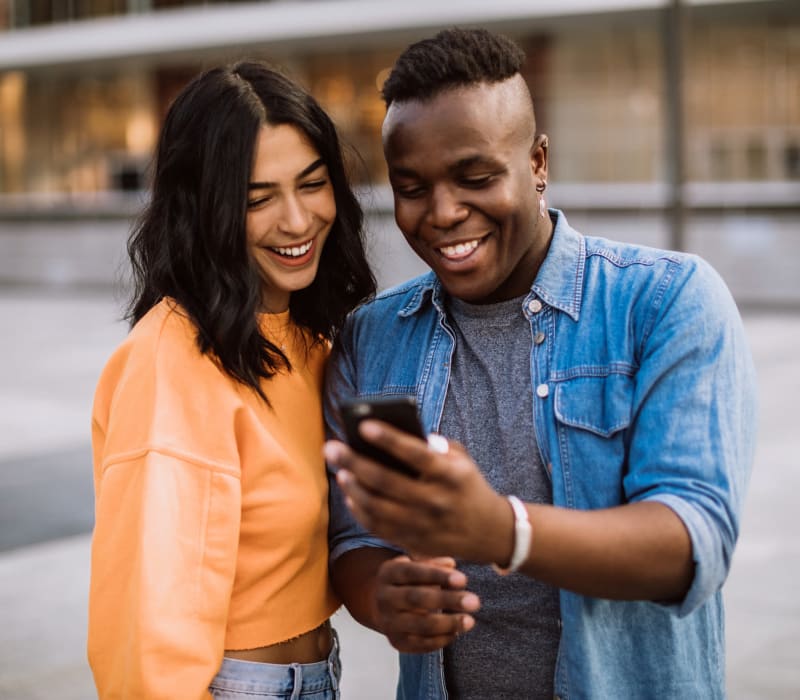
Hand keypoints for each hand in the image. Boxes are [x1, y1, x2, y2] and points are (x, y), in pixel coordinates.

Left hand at [324, 420, 513, 564]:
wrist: (489, 532)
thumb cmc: (467, 484)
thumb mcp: (461, 460)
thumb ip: (434, 445)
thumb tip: (395, 432)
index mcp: (450, 475)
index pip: (415, 453)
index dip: (388, 439)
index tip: (363, 424)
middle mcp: (435, 501)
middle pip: (385, 481)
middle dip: (353, 462)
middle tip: (331, 447)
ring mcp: (423, 525)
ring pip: (376, 507)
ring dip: (352, 487)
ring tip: (339, 469)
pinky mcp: (413, 542)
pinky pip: (377, 527)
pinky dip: (359, 510)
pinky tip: (350, 493)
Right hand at [374, 555, 479, 652]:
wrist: (384, 606)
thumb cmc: (409, 580)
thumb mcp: (416, 565)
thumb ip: (433, 563)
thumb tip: (451, 564)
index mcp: (389, 572)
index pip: (413, 572)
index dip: (438, 576)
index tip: (463, 580)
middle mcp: (384, 597)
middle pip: (416, 598)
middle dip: (447, 600)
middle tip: (474, 602)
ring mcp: (388, 622)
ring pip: (420, 625)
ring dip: (448, 623)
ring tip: (470, 621)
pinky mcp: (396, 642)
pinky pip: (421, 644)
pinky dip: (441, 639)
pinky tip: (456, 632)